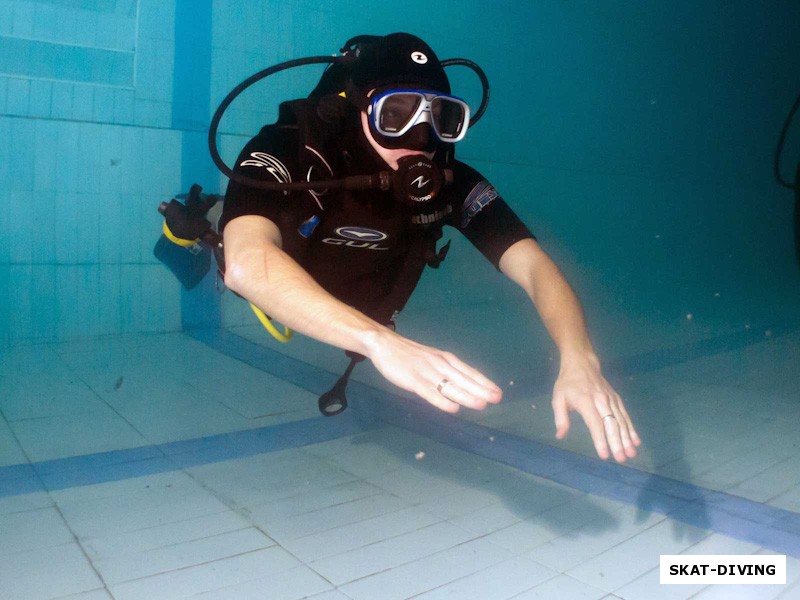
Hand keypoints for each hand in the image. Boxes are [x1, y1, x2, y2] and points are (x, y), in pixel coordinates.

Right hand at [366, 330, 502, 412]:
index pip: (468, 371)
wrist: (384, 344)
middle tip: (497, 398)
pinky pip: (429, 392)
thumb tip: (462, 385)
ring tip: (481, 405)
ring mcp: (426, 371)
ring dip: (466, 395)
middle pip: (463, 379)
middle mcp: (439, 364)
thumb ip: (445, 371)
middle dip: (481, 389)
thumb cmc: (408, 354)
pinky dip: (442, 400)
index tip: (497, 391)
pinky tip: (453, 408)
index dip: (483, 382)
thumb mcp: (432, 358)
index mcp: (445, 359)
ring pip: (449, 386)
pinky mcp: (412, 379)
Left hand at [552, 355, 640, 461]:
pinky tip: (636, 441)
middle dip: (617, 442)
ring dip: (627, 438)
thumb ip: (560, 418)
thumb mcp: (557, 398)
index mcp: (585, 401)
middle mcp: (601, 400)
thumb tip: (560, 436)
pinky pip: (625, 415)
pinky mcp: (617, 399)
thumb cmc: (567, 383)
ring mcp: (611, 399)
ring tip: (631, 454)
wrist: (582, 363)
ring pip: (621, 420)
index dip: (600, 439)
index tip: (604, 455)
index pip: (594, 423)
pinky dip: (631, 429)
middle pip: (611, 423)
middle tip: (621, 458)